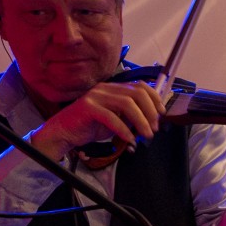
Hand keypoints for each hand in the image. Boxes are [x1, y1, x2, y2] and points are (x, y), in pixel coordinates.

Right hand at [34, 81, 164, 155]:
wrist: (64, 133)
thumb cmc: (90, 127)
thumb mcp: (116, 121)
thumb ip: (131, 117)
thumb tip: (152, 120)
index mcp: (113, 88)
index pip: (139, 86)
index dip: (154, 98)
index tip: (162, 113)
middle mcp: (105, 88)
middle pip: (136, 93)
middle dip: (150, 111)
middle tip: (154, 128)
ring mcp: (96, 96)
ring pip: (126, 103)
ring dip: (140, 120)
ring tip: (146, 135)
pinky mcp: (88, 107)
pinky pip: (111, 117)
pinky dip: (123, 129)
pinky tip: (129, 140)